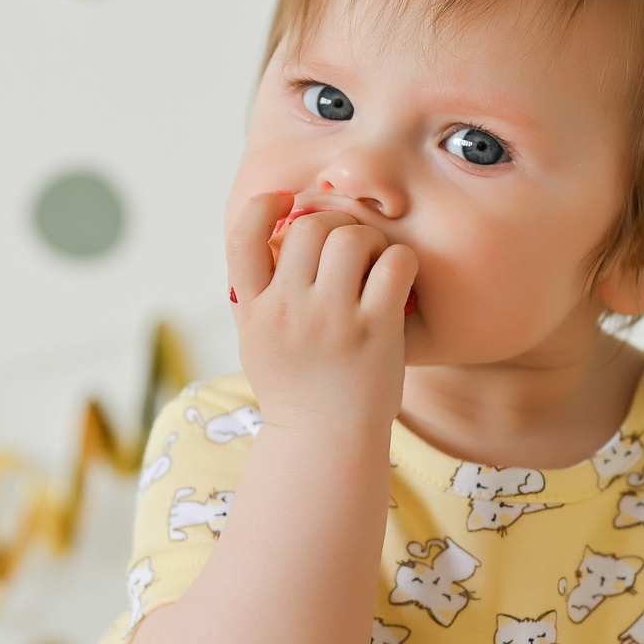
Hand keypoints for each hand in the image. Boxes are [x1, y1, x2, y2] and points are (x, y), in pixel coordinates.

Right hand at [227, 192, 417, 439]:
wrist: (324, 442)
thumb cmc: (296, 388)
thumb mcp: (256, 340)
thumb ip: (258, 293)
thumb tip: (274, 235)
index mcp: (253, 309)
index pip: (242, 235)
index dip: (263, 205)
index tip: (286, 201)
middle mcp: (286, 310)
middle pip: (310, 227)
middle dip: (335, 224)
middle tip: (350, 248)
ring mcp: (330, 319)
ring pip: (352, 236)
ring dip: (370, 241)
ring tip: (373, 266)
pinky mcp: (374, 329)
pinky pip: (394, 262)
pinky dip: (401, 261)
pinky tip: (398, 280)